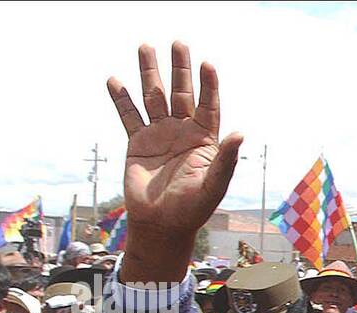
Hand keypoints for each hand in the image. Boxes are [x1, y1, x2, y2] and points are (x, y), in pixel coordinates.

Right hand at [106, 42, 242, 279]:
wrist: (161, 225)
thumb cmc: (192, 209)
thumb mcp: (213, 185)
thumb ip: (225, 160)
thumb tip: (241, 133)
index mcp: (204, 140)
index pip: (209, 106)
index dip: (208, 86)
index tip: (207, 64)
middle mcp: (183, 132)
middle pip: (181, 94)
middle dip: (179, 69)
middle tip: (178, 43)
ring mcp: (159, 135)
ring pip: (153, 97)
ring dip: (149, 73)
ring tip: (145, 47)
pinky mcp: (137, 143)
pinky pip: (128, 116)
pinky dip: (121, 98)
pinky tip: (115, 80)